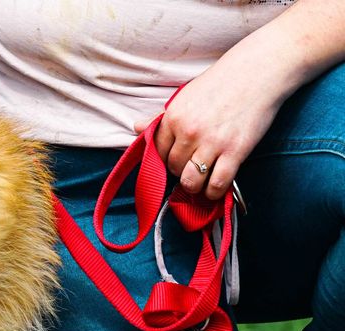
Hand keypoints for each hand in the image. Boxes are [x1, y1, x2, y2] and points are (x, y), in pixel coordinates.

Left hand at [136, 61, 281, 200]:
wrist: (260, 70)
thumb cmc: (222, 83)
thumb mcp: (185, 96)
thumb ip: (162, 117)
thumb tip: (136, 128)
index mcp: (174, 117)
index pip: (157, 152)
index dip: (166, 159)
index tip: (177, 159)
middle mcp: (189, 132)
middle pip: (173, 168)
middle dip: (181, 171)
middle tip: (193, 167)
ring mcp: (212, 143)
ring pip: (191, 181)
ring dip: (195, 186)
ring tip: (201, 182)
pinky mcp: (235, 151)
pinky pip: (217, 184)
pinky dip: (214, 192)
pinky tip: (215, 189)